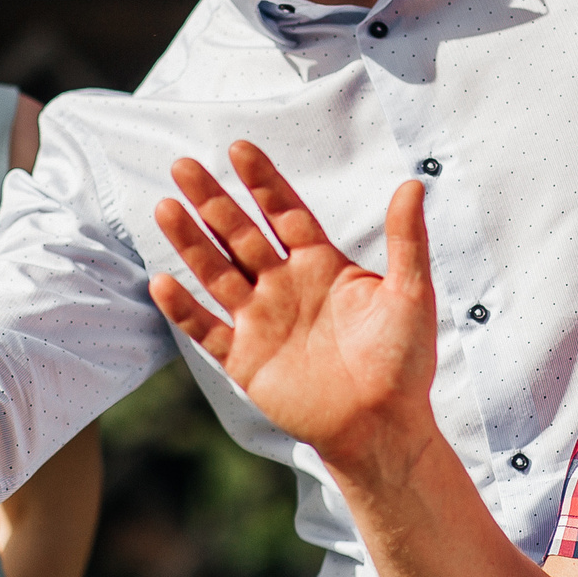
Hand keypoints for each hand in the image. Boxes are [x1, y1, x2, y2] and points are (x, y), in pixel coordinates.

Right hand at [149, 143, 439, 476]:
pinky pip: (207, 330)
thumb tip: (414, 183)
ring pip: (217, 273)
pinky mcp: (245, 360)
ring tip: (165, 207)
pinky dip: (183, 309)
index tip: (237, 149)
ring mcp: (261, 321)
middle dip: (213, 201)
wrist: (383, 427)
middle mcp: (285, 286)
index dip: (261, 181)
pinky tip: (163, 282)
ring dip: (190, 242)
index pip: (284, 212)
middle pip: (240, 234)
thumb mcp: (411, 294)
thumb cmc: (404, 362)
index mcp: (321, 265)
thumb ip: (407, 239)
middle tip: (183, 165)